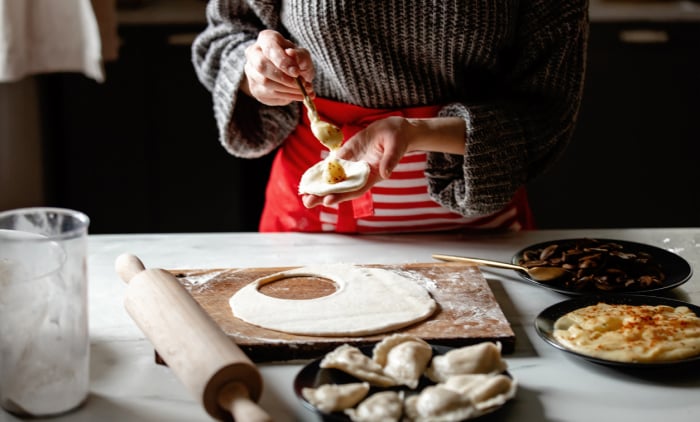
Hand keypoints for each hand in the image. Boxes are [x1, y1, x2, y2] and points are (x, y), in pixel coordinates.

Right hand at [242, 30, 314, 105]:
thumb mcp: (303, 57)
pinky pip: (269, 94)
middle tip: (301, 84)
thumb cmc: (296, 61)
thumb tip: (291, 54)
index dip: (282, 61)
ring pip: (265, 82)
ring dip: (288, 89)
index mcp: (266, 39)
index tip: (296, 72)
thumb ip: (299, 56)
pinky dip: (287, 96)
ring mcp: (251, 72)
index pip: (269, 48)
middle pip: (261, 65)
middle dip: (283, 78)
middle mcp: (253, 53)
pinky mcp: (254, 88)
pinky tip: (298, 95)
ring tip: (304, 91)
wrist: (291, 75)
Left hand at [301, 116, 466, 207]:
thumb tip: (386, 174)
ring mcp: (353, 166)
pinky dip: (322, 171)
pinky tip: (310, 177)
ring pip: (334, 179)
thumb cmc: (398, 139)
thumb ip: (390, 160)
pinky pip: (333, 165)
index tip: (328, 201)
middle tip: (307, 201)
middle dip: (324, 195)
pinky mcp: (348, 156)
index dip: (342, 196)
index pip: (355, 189)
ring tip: (304, 194)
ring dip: (320, 187)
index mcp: (372, 175)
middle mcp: (360, 174)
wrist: (394, 130)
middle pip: (341, 188)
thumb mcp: (396, 147)